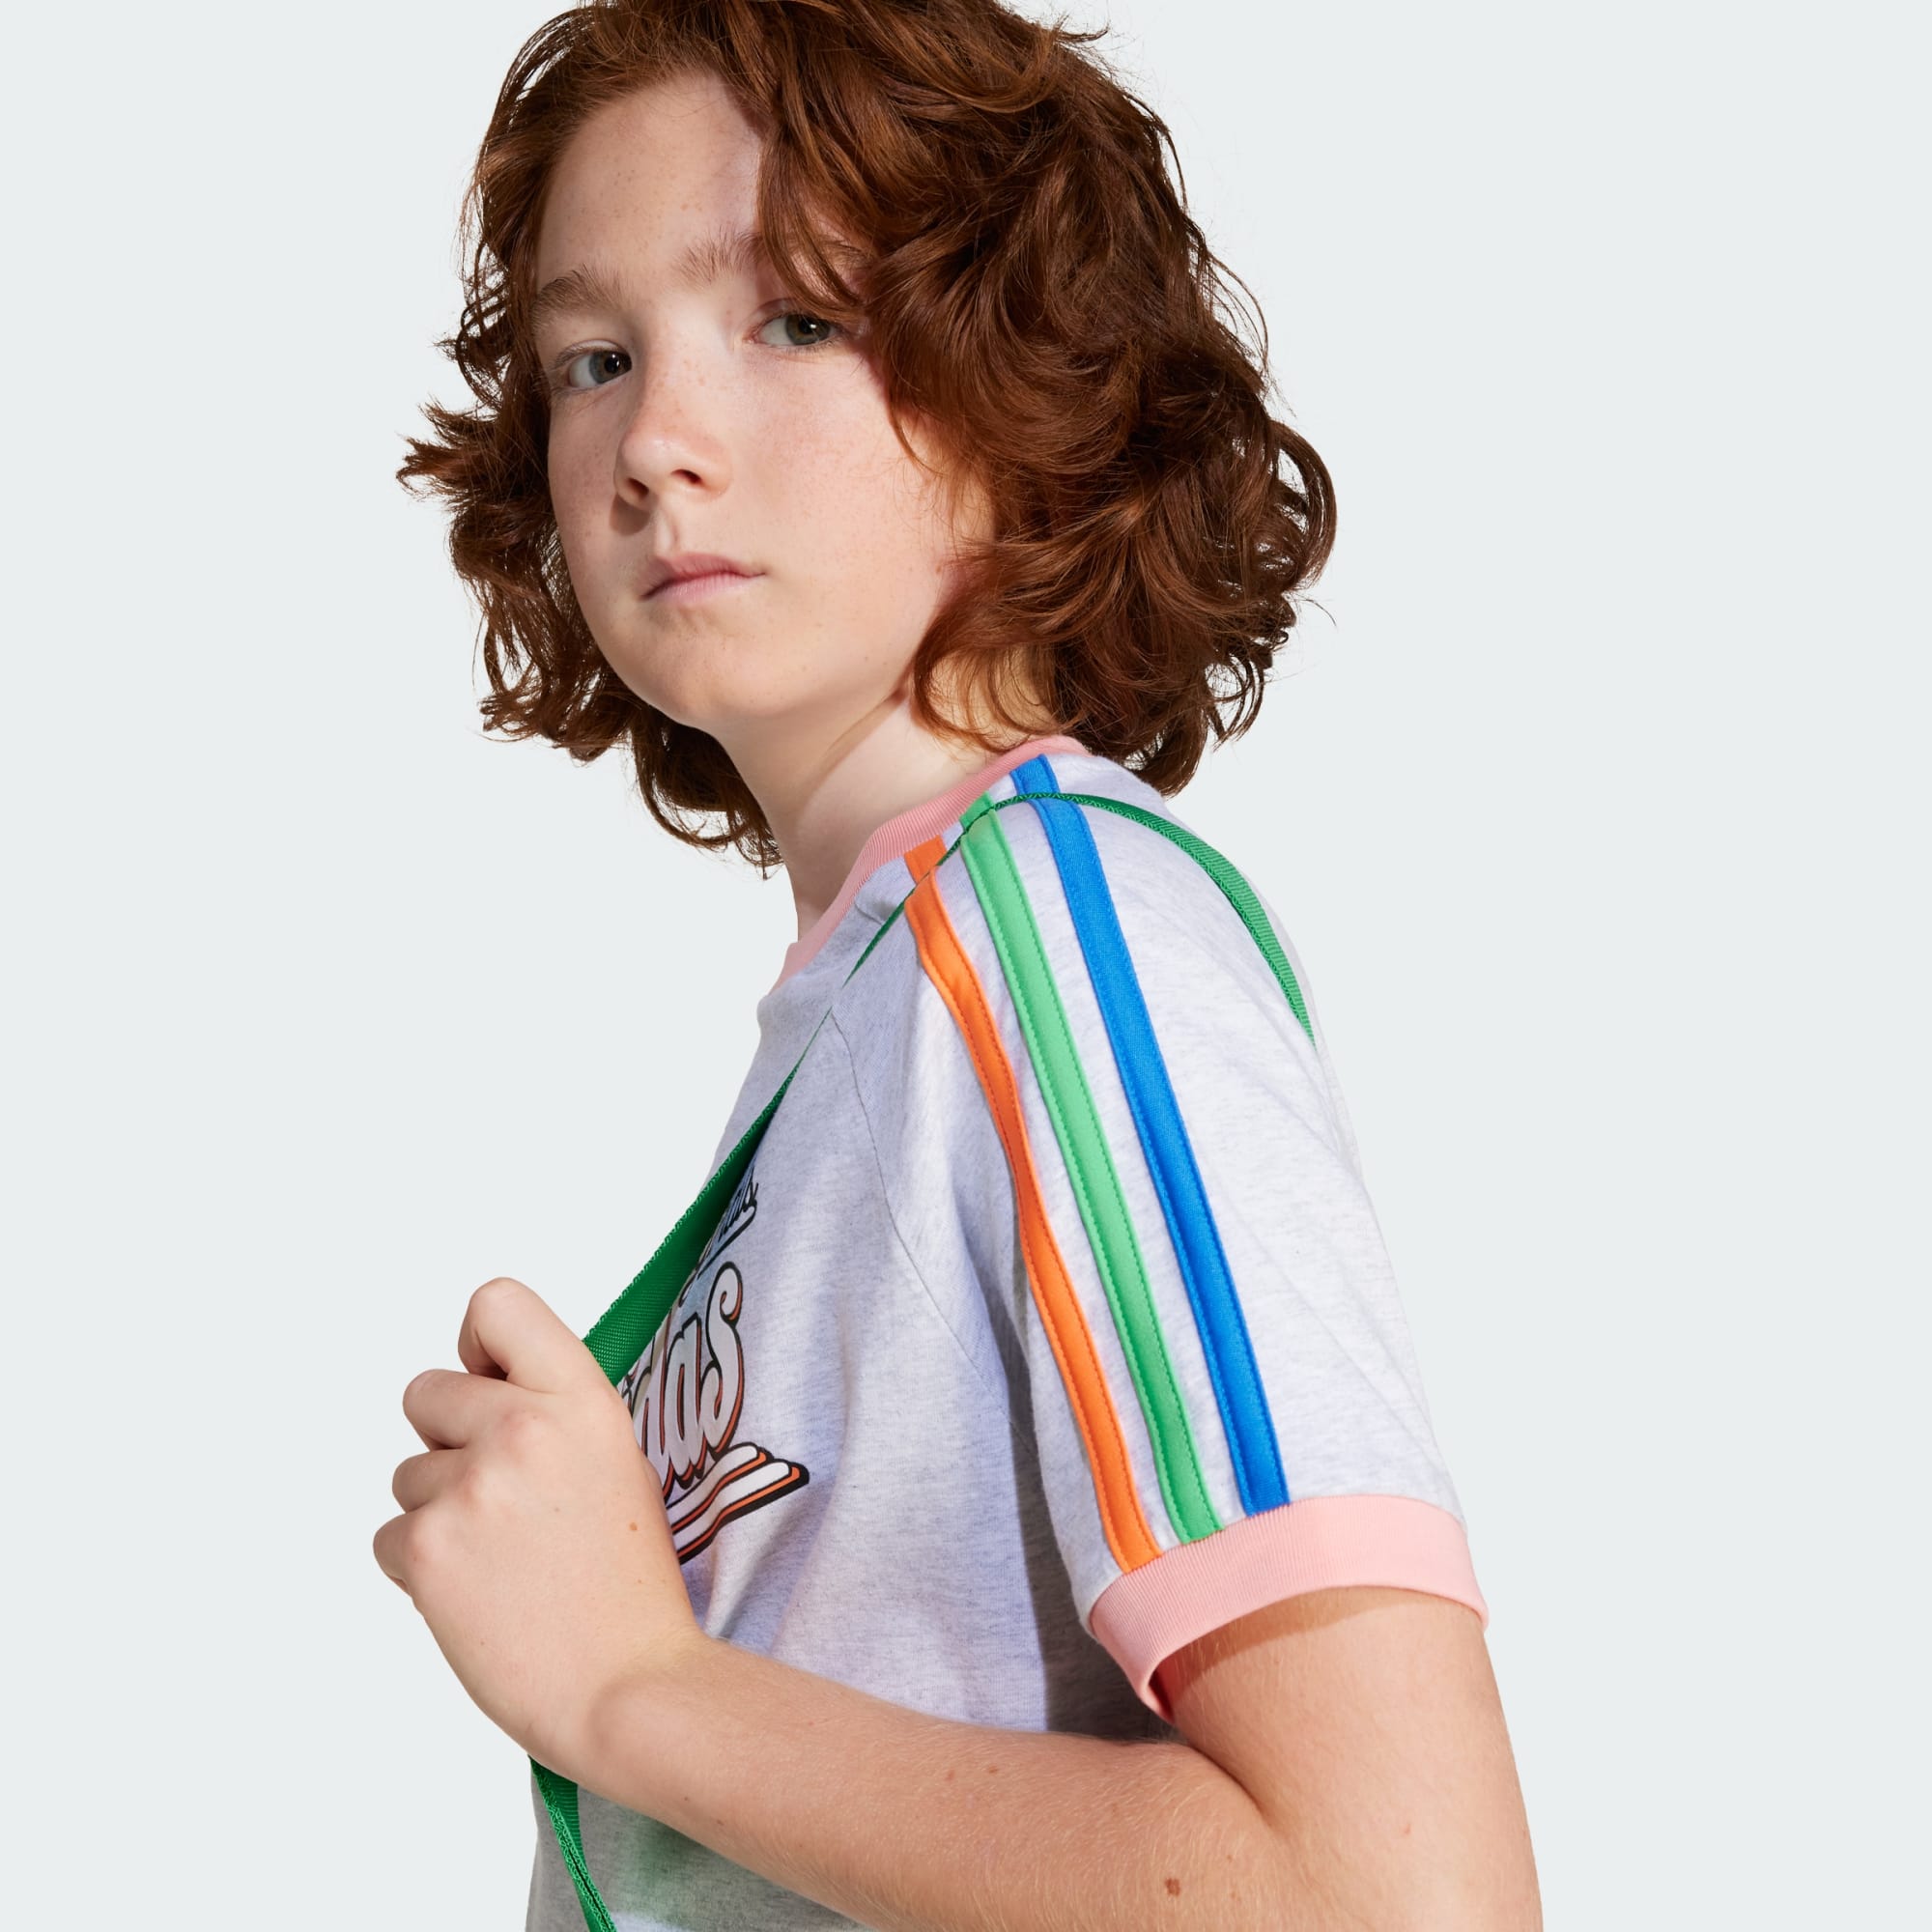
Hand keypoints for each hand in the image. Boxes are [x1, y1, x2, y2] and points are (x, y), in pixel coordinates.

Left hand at [373, 1276, 702, 1783]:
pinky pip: (389, 1536)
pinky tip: (478, 1597)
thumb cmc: (628, 1585)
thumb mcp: (615, 1459)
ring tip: (502, 1561)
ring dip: (437, 1512)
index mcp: (581, 1398)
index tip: (491, 1386)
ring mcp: (470, 1486)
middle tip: (500, 1501)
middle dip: (447, 1441)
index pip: (496, 1304)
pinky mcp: (424, 1547)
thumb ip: (551, 1412)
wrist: (627, 1686)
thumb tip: (481, 1388)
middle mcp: (523, 1426)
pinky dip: (421, 1568)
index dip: (480, 1348)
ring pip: (406, 1474)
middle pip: (427, 1392)